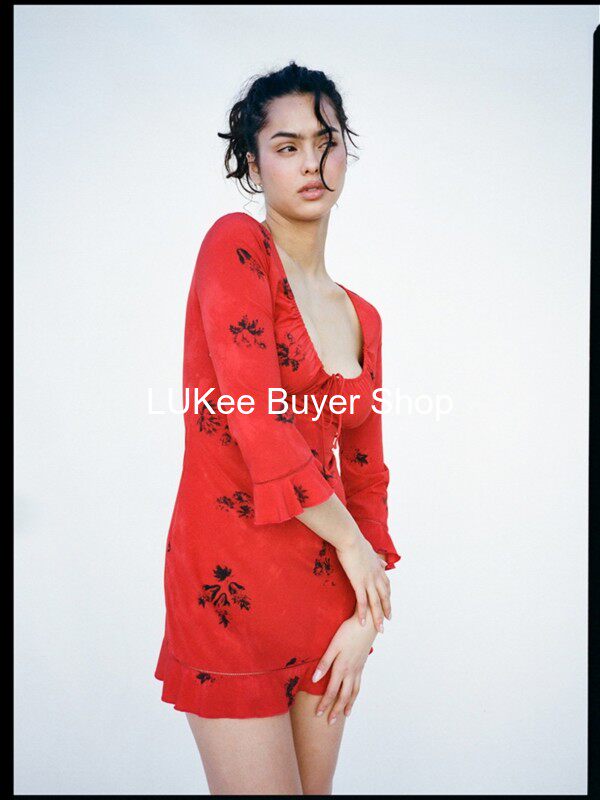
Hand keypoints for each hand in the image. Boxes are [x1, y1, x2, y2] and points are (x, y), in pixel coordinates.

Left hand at [311, 609, 376, 723]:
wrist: (367, 624)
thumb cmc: (347, 632)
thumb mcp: (333, 645)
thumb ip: (324, 663)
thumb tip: (314, 679)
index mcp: (341, 667)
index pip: (331, 691)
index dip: (324, 704)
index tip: (318, 714)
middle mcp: (351, 672)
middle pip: (343, 696)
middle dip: (336, 710)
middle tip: (330, 722)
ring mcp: (358, 669)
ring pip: (353, 692)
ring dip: (348, 704)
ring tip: (345, 714)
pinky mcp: (362, 665)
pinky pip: (359, 684)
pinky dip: (356, 694)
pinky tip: (354, 696)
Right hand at [335, 533, 391, 632]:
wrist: (349, 538)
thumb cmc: (356, 541)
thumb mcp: (370, 550)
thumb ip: (376, 559)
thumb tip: (383, 562)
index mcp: (378, 568)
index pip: (386, 585)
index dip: (387, 596)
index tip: (388, 604)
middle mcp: (376, 576)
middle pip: (384, 597)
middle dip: (386, 610)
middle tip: (388, 621)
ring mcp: (368, 580)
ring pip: (375, 603)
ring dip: (378, 617)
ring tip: (380, 629)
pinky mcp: (358, 582)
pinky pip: (362, 601)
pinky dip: (363, 613)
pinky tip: (363, 622)